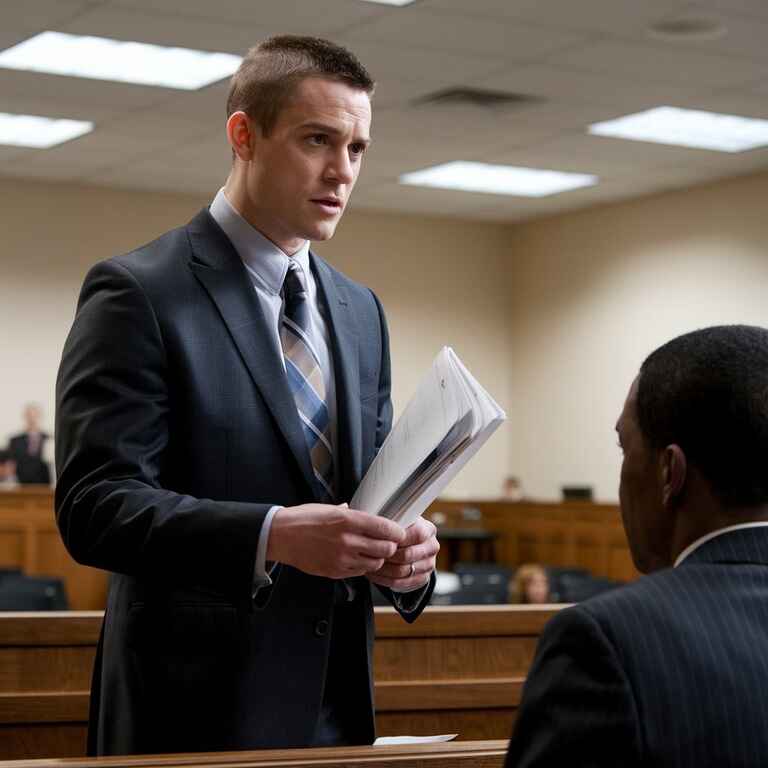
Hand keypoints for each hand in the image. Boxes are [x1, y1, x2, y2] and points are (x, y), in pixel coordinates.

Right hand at [267, 503, 404, 578]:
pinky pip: (359, 573)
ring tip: (372, 552)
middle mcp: (347, 540)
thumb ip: (350, 513)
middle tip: (388, 543)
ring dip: (377, 559)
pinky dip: (362, 567)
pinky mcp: (334, 572)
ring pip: (374, 564)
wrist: (280, 536)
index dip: (396, 531)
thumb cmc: (303, 519)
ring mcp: (341, 558)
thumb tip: (364, 512)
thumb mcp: (329, 509)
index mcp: (347, 520)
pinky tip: (357, 559)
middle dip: (390, 547)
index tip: (399, 531)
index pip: (384, 528)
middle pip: (385, 549)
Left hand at [367, 517, 438, 590]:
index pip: (416, 534)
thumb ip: (393, 521)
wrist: (408, 544)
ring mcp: (429, 564)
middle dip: (387, 555)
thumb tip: (379, 525)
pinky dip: (385, 580)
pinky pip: (402, 583)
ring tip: (370, 564)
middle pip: (408, 555)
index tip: (380, 538)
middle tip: (371, 553)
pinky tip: (374, 574)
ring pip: (403, 571)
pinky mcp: (423, 578)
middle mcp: (432, 547)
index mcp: (428, 529)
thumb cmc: (399, 529)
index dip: (397, 538)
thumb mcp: (398, 520)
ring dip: (383, 569)